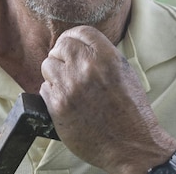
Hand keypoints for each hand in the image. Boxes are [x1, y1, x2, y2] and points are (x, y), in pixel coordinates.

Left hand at [39, 26, 175, 172]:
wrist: (131, 145)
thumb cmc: (131, 111)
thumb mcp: (124, 72)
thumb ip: (102, 56)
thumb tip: (80, 47)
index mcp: (106, 57)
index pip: (80, 32)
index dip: (73, 37)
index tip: (70, 43)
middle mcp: (86, 68)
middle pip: (60, 46)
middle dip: (61, 54)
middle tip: (66, 66)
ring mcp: (70, 86)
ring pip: (47, 65)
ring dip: (54, 73)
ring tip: (67, 84)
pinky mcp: (58, 106)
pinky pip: (44, 88)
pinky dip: (51, 92)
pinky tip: (66, 100)